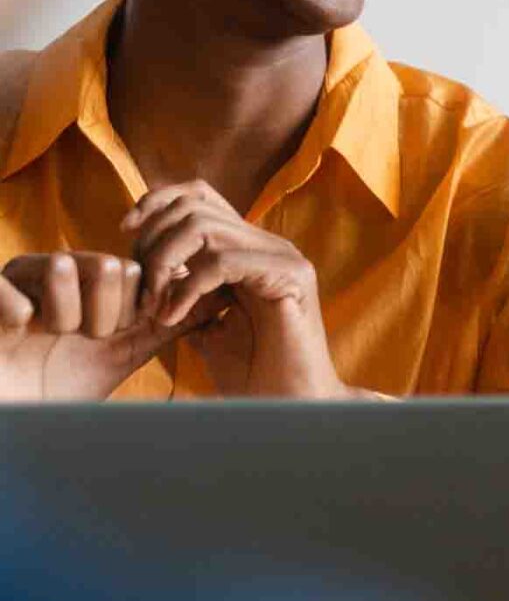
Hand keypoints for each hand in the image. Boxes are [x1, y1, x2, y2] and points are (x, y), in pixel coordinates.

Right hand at [0, 251, 188, 399]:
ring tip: (50, 335)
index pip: (134, 268)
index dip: (134, 309)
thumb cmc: (65, 382)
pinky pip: (8, 286)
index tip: (117, 334)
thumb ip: (169, 322)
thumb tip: (223, 296)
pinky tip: (18, 330)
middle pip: (107, 264)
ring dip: (65, 315)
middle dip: (104, 313)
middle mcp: (53, 272)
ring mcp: (16, 280)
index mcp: (88, 283)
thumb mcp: (124, 351)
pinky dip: (19, 314)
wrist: (16, 415)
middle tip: (83, 337)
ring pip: (63, 267)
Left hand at [124, 180, 345, 396]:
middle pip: (195, 204)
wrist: (289, 405)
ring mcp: (284, 258)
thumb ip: (184, 292)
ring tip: (154, 305)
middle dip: (152, 241)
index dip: (157, 203)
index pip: (200, 195)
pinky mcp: (292, 277)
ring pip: (205, 225)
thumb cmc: (252, 373)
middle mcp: (270, 245)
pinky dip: (187, 288)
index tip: (125, 233)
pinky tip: (173, 318)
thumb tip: (144, 270)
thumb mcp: (204, 325)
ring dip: (165, 263)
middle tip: (141, 289)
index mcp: (251, 249)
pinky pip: (223, 261)